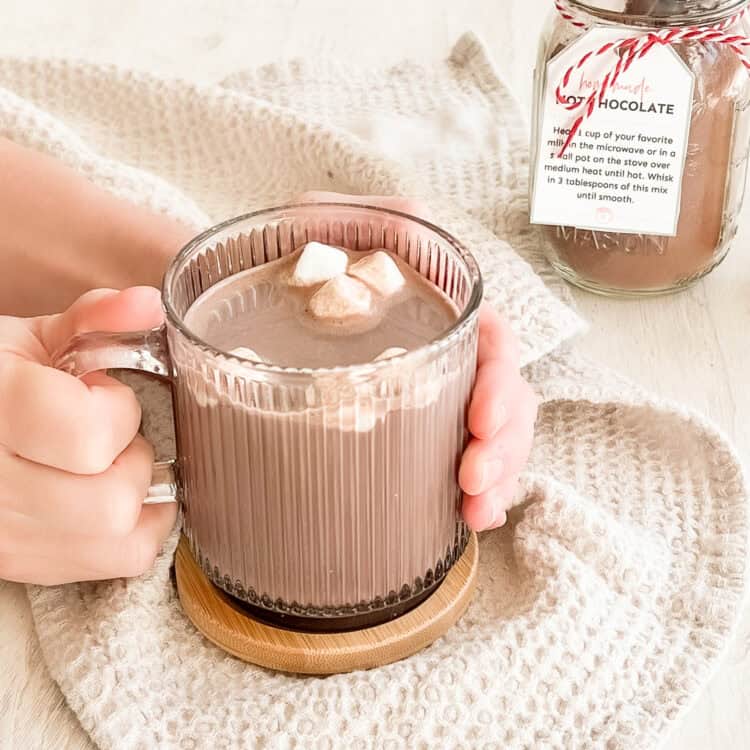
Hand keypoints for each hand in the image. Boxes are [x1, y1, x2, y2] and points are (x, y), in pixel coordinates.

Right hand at [0, 287, 175, 584]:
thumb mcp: (23, 339)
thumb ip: (92, 320)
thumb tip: (150, 304)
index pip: (89, 436)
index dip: (116, 410)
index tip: (102, 393)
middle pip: (111, 502)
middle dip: (132, 459)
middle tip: (108, 435)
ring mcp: (2, 534)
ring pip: (115, 542)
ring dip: (134, 497)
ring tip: (104, 466)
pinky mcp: (16, 562)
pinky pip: (106, 565)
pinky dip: (129, 534)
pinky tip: (113, 499)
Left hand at [298, 192, 537, 530]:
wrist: (247, 296)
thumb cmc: (284, 261)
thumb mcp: (316, 219)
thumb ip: (357, 214)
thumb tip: (406, 221)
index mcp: (435, 306)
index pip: (492, 341)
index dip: (499, 379)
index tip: (480, 419)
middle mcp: (444, 349)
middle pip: (504, 395)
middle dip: (502, 441)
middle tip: (473, 477)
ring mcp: (433, 390)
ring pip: (493, 434)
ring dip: (497, 474)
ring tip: (476, 508)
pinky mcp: (413, 424)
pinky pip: (459, 458)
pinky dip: (476, 490)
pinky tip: (469, 516)